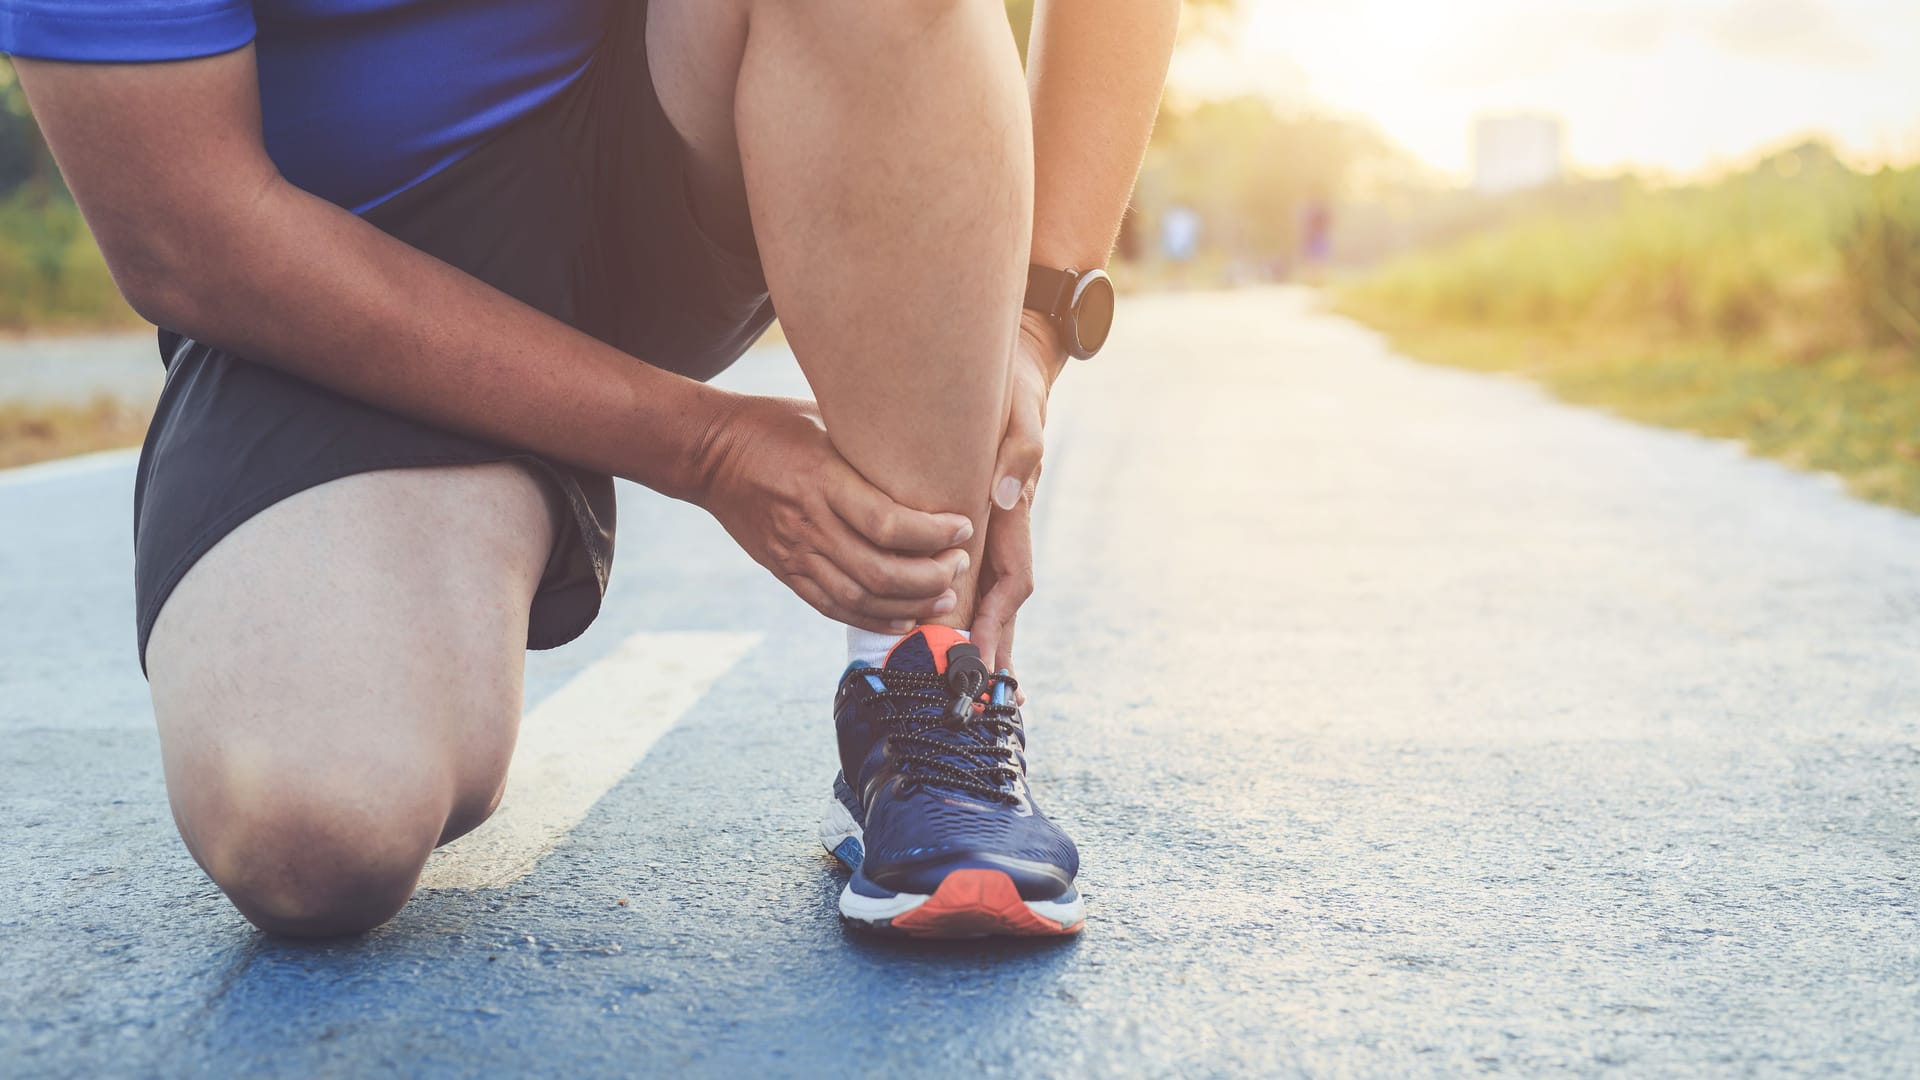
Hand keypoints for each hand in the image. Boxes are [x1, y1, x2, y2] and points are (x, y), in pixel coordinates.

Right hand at [696, 395, 973, 633]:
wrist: (710, 453)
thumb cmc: (776, 424)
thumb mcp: (826, 419)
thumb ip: (869, 444)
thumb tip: (928, 449)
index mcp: (823, 480)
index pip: (889, 524)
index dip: (934, 534)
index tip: (964, 527)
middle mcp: (809, 524)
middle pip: (881, 572)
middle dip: (931, 577)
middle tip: (960, 565)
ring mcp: (795, 553)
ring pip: (861, 599)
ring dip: (910, 604)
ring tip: (945, 596)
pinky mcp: (785, 571)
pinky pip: (833, 607)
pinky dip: (873, 619)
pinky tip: (905, 618)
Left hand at [971, 313, 1066, 679]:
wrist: (1017, 370)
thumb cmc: (1017, 391)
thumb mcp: (1021, 413)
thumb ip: (1018, 451)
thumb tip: (1004, 496)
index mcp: (1015, 515)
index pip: (1012, 581)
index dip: (996, 620)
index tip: (978, 654)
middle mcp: (1005, 531)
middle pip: (1001, 604)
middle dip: (989, 650)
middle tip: (974, 698)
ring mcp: (993, 530)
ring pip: (984, 595)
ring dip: (976, 641)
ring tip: (965, 688)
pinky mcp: (976, 522)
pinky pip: (967, 572)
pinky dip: (961, 609)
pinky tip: (945, 635)